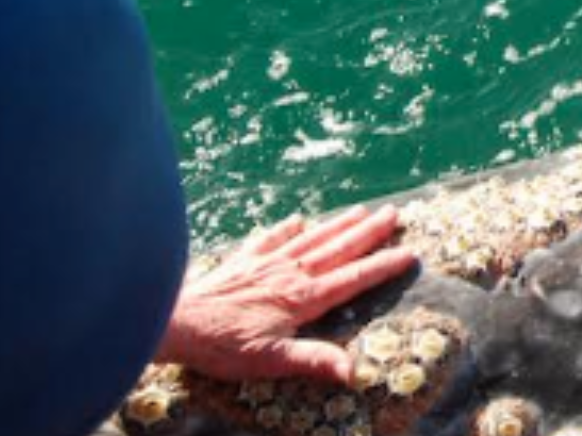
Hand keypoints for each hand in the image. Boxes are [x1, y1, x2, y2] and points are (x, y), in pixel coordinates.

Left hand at [155, 206, 415, 383]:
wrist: (171, 320)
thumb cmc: (221, 345)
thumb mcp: (271, 360)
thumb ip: (313, 360)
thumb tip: (353, 371)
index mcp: (303, 298)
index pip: (352, 279)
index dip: (382, 266)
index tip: (409, 253)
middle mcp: (290, 273)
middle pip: (338, 248)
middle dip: (369, 232)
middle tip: (395, 214)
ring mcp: (266, 263)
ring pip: (312, 238)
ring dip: (339, 224)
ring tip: (363, 210)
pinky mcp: (242, 261)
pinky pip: (270, 238)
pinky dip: (287, 228)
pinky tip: (298, 220)